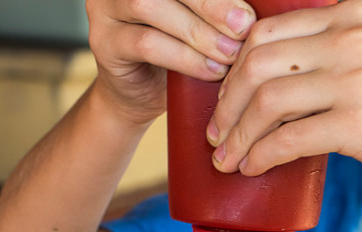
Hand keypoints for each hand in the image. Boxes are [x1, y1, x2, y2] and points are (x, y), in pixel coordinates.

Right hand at [86, 0, 257, 125]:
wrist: (143, 94)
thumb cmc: (183, 52)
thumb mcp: (205, 23)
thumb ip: (222, 11)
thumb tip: (259, 10)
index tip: (250, 10)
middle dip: (212, 5)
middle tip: (244, 29)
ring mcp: (106, 7)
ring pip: (150, 6)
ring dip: (198, 33)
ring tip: (230, 54)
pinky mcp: (103, 41)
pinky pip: (146, 43)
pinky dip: (184, 58)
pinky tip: (211, 72)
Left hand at [207, 0, 361, 196]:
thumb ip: (349, 60)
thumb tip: (301, 93)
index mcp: (355, 16)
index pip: (268, 32)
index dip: (235, 66)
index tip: (226, 96)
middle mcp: (350, 38)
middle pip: (255, 62)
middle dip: (226, 102)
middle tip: (217, 133)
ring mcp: (354, 80)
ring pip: (264, 101)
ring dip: (236, 134)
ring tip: (229, 158)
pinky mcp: (360, 126)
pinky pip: (287, 139)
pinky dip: (260, 155)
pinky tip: (254, 168)